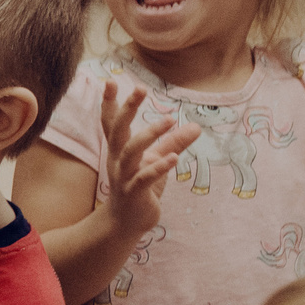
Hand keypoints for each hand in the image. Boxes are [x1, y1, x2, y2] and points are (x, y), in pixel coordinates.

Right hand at [96, 81, 196, 238]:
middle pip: (118, 131)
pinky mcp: (134, 193)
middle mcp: (118, 160)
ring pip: (131, 151)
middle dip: (127, 109)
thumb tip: (195, 126)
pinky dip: (158, 167)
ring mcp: (124, 177)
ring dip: (148, 135)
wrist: (127, 223)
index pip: (111, 123)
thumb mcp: (157, 160)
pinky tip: (173, 158)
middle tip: (139, 89)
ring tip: (169, 121)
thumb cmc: (141, 188)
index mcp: (120, 150)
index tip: (109, 81)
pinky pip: (144, 178)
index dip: (109, 103)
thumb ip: (173, 143)